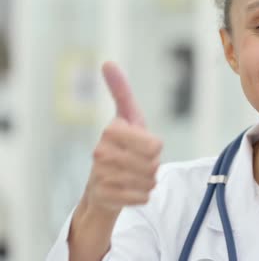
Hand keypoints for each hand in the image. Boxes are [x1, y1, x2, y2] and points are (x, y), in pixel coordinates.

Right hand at [83, 61, 161, 213]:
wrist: (102, 186)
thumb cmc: (121, 146)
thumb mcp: (127, 117)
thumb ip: (120, 91)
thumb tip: (107, 63)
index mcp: (111, 130)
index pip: (155, 145)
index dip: (155, 148)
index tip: (141, 145)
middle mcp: (101, 152)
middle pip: (153, 164)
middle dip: (152, 166)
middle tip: (137, 163)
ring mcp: (100, 176)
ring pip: (149, 181)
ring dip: (147, 180)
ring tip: (132, 176)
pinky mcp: (104, 196)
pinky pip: (143, 197)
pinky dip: (142, 195)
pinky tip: (128, 190)